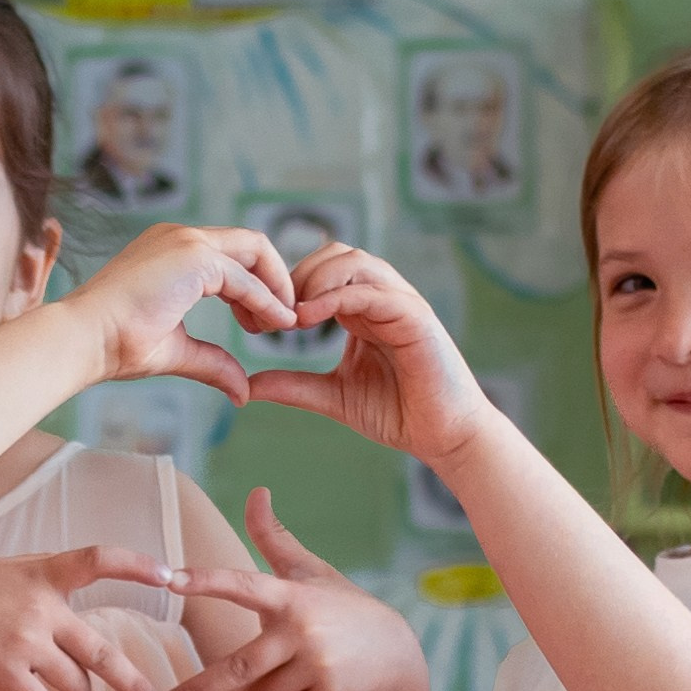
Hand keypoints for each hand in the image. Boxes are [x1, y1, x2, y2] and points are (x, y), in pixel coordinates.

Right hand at [0, 546, 171, 690]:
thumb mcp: (1, 572)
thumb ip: (41, 581)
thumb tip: (80, 591)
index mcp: (41, 575)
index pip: (99, 559)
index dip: (138, 566)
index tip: (170, 574)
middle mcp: (40, 608)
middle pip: (102, 655)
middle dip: (133, 684)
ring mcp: (24, 644)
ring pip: (75, 688)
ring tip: (50, 688)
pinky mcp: (6, 676)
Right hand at [61, 224, 296, 404]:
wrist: (84, 340)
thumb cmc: (115, 346)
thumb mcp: (176, 350)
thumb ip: (212, 362)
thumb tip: (243, 391)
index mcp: (170, 251)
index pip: (229, 256)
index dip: (255, 287)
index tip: (261, 324)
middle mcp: (180, 238)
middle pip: (249, 244)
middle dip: (275, 279)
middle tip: (283, 320)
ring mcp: (185, 242)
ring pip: (254, 249)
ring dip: (276, 286)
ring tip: (283, 323)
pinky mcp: (192, 256)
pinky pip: (245, 277)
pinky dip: (266, 299)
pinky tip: (277, 324)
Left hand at [160, 489, 428, 690]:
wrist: (396, 657)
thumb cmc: (342, 608)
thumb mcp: (311, 572)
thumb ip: (276, 538)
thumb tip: (256, 491)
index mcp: (291, 596)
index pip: (242, 583)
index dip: (206, 580)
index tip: (170, 579)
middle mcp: (303, 630)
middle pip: (238, 667)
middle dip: (196, 689)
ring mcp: (318, 666)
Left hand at [247, 244, 493, 465]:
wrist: (443, 436)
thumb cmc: (397, 413)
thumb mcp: (333, 397)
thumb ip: (294, 386)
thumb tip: (248, 386)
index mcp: (362, 309)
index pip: (321, 269)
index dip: (287, 284)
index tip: (258, 317)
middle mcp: (382, 298)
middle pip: (335, 254)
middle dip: (297, 275)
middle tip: (271, 311)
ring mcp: (401, 303)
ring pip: (354, 261)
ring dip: (314, 280)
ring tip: (290, 313)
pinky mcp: (416, 317)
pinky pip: (372, 291)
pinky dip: (337, 297)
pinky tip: (308, 318)